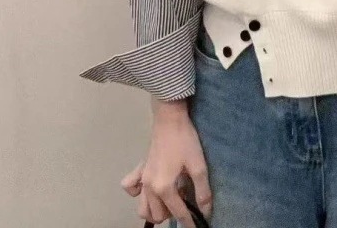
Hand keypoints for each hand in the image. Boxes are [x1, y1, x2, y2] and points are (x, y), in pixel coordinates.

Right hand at [121, 101, 211, 225]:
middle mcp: (150, 188)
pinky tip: (151, 189)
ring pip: (143, 209)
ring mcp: (142, 180)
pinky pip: (131, 189)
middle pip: (158, 215)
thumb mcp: (199, 165)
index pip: (178, 213)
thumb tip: (205, 211)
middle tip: (187, 201)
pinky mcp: (139, 170)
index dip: (190, 222)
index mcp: (165, 188)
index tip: (198, 226)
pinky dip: (138, 194)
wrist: (170, 120)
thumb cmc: (186, 141)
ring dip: (156, 210)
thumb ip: (202, 190)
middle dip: (173, 214)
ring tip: (171, 201)